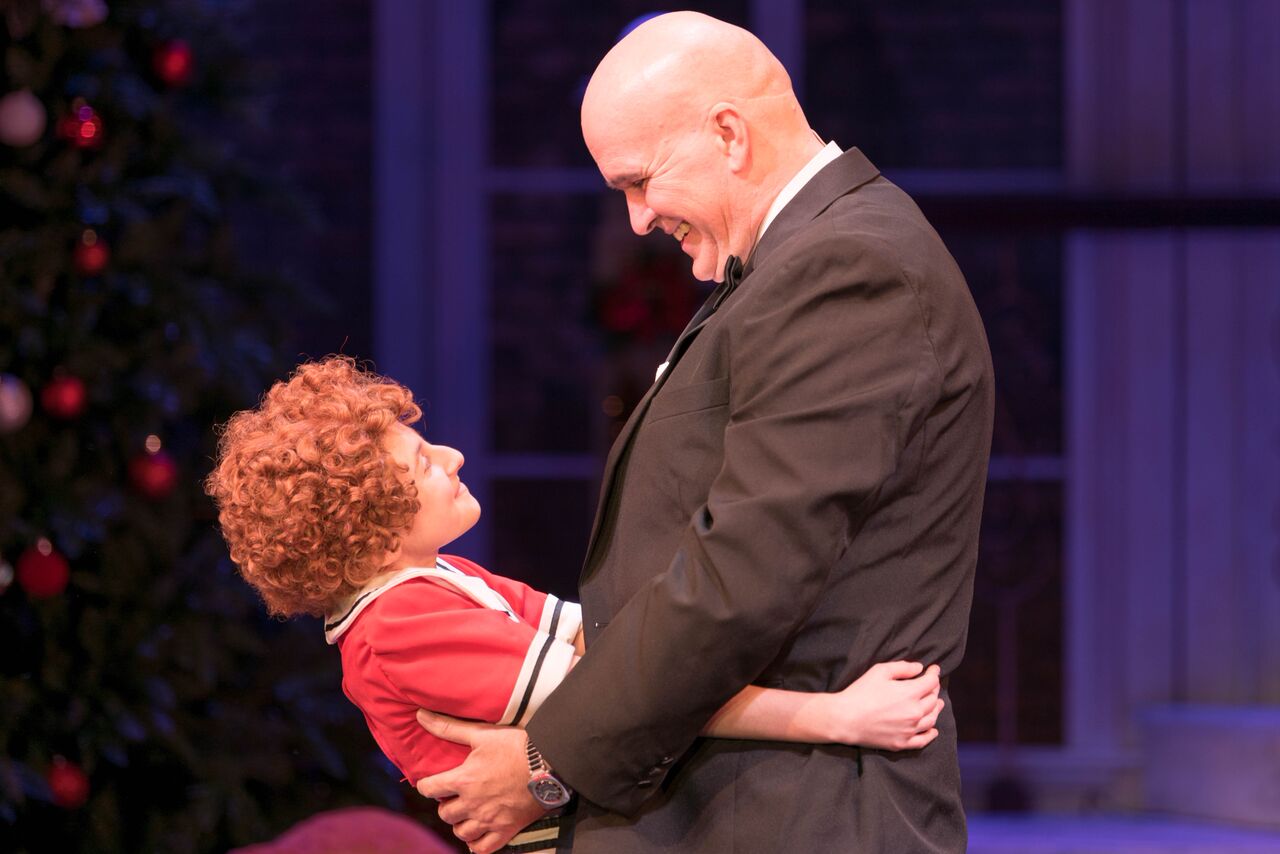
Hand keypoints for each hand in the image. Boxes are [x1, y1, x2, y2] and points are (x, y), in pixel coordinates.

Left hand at [414, 710, 546, 853]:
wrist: (549, 763)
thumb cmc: (515, 746)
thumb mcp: (481, 733)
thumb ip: (449, 727)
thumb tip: (421, 715)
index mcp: (464, 780)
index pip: (429, 789)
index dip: (428, 785)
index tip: (434, 782)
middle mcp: (473, 803)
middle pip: (444, 814)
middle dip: (446, 805)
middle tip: (455, 796)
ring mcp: (489, 820)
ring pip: (461, 832)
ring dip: (460, 824)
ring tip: (467, 813)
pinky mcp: (506, 830)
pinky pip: (483, 848)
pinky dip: (477, 844)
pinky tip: (479, 833)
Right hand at [818, 661, 942, 750]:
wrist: (846, 718)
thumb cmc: (861, 692)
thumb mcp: (879, 671)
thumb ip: (902, 668)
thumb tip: (919, 668)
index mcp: (910, 693)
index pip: (931, 682)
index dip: (934, 674)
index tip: (933, 669)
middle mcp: (915, 713)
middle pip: (933, 700)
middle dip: (934, 690)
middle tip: (932, 685)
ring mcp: (910, 730)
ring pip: (932, 719)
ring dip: (936, 710)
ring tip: (937, 704)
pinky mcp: (902, 743)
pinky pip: (923, 740)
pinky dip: (931, 734)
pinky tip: (934, 730)